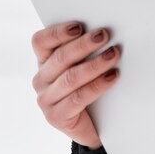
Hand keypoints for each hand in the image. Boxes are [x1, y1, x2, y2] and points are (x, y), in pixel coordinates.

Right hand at [31, 21, 120, 148]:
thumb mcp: (82, 67)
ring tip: (113, 55)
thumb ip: (84, 51)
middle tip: (104, 35)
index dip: (57, 32)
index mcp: (44, 62)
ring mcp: (46, 100)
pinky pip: (78, 97)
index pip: (40, 42)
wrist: (91, 127)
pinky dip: (98, 85)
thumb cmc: (87, 90)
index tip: (79, 26)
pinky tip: (112, 77)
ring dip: (94, 64)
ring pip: (70, 77)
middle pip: (60, 58)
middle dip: (84, 45)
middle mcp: (41, 80)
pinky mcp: (56, 117)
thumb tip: (102, 32)